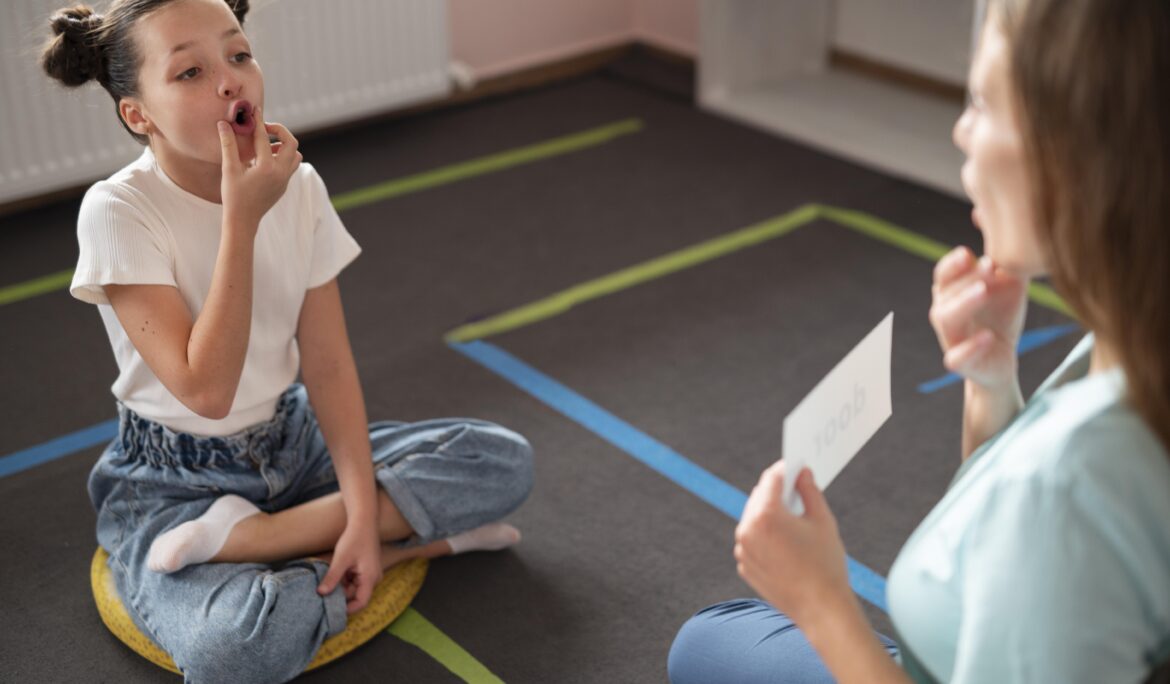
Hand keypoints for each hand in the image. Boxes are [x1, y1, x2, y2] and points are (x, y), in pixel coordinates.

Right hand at [216, 107, 302, 227]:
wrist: (243, 221)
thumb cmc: (233, 196)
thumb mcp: (229, 169)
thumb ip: (228, 144)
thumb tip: (223, 123)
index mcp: (267, 167)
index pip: (265, 137)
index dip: (258, 121)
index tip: (255, 110)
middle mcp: (281, 172)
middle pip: (291, 142)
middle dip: (279, 131)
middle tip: (264, 128)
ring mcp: (285, 180)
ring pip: (295, 155)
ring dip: (284, 145)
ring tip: (266, 145)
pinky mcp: (284, 185)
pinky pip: (291, 166)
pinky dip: (283, 157)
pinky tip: (265, 158)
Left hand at [317, 518, 381, 613]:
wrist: (364, 522)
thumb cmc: (354, 538)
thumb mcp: (341, 559)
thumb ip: (332, 578)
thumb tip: (321, 593)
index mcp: (370, 578)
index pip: (361, 602)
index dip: (347, 609)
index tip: (331, 609)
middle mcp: (373, 578)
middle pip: (356, 595)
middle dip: (341, 594)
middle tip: (324, 593)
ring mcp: (370, 574)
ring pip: (354, 588)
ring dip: (341, 586)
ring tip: (329, 579)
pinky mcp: (366, 569)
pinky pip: (355, 580)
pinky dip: (344, 579)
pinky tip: (335, 572)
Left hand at [734, 462, 850, 623]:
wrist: (821, 609)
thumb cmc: (826, 564)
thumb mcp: (822, 520)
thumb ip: (809, 490)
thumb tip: (802, 473)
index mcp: (766, 515)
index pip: (771, 479)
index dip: (786, 469)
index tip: (796, 465)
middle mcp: (747, 530)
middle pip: (759, 497)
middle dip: (776, 491)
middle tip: (796, 488)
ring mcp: (743, 550)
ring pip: (753, 519)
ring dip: (769, 513)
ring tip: (792, 515)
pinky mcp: (745, 566)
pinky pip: (752, 541)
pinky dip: (764, 536)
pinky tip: (785, 542)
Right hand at [928, 246, 1028, 389]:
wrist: (1003, 360)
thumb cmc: (1000, 315)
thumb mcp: (1006, 280)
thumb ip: (998, 251)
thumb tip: (981, 211)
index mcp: (952, 292)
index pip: (944, 273)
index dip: (954, 264)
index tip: (969, 252)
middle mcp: (945, 312)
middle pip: (944, 292)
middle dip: (964, 278)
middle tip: (988, 265)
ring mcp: (950, 338)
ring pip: (945, 318)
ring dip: (963, 303)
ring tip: (984, 291)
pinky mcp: (961, 363)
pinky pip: (956, 356)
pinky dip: (970, 347)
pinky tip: (988, 336)